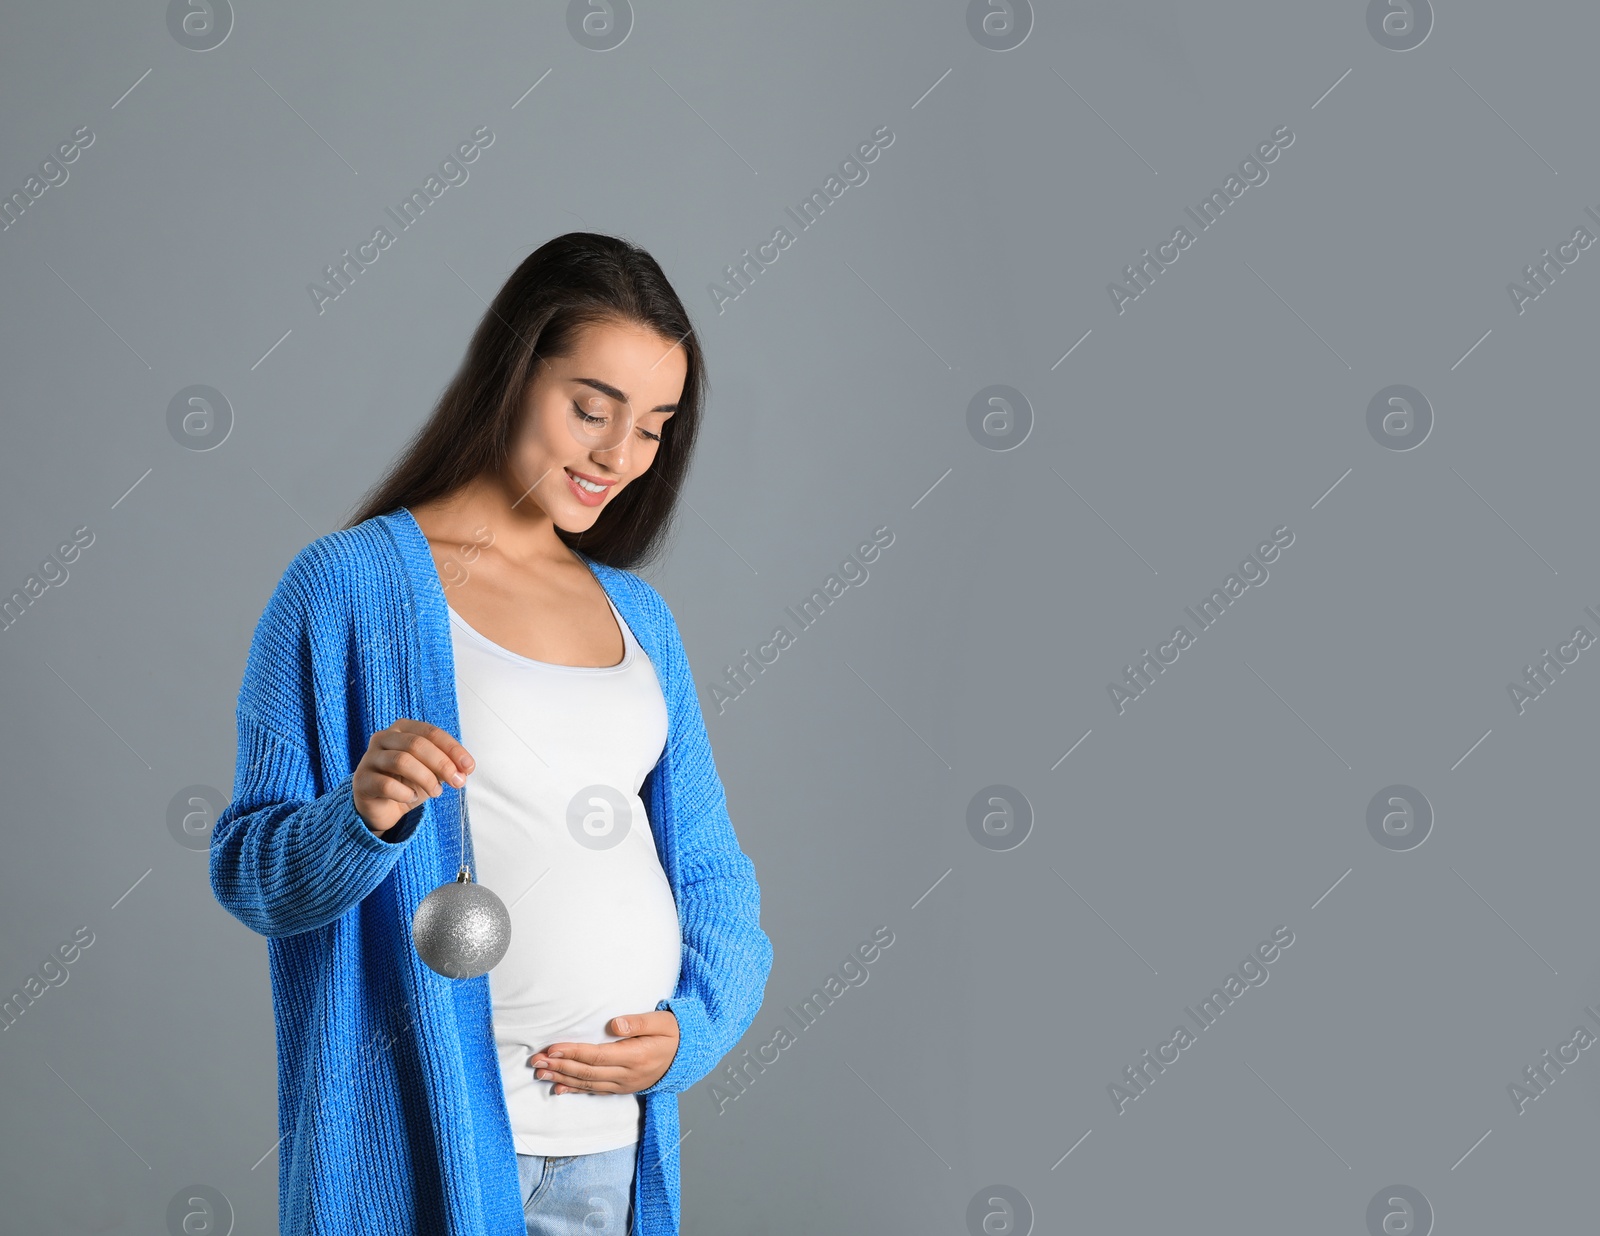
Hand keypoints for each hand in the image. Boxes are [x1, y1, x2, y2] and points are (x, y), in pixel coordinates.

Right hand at [352, 719, 474, 834]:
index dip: (453, 749)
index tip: (469, 767)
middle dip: (442, 764)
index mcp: (403, 729)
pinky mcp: (361, 780)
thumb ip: (447, 766)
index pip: (431, 733)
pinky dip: (405, 794)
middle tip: (458, 782)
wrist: (382, 807)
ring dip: (426, 779)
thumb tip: (464, 769)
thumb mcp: (432, 772)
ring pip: (402, 761)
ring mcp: (369, 758)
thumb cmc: (408, 783)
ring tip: (436, 792)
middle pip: (417, 744)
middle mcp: (383, 738)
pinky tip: (411, 798)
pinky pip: (386, 785)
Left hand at [529, 1010, 679, 1094]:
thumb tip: (613, 1024)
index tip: (552, 1049)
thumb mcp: (662, 1021)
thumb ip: (638, 1022)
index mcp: (635, 1056)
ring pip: (588, 1084)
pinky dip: (575, 1090)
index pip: (597, 1056)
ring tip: (540, 1074)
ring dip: (562, 1078)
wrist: (689, 1056)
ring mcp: (624, 1084)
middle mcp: (627, 1074)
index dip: (573, 1053)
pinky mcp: (622, 1087)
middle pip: (587, 1072)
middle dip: (560, 1066)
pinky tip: (559, 1088)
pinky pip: (595, 1091)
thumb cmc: (673, 1033)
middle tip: (536, 1062)